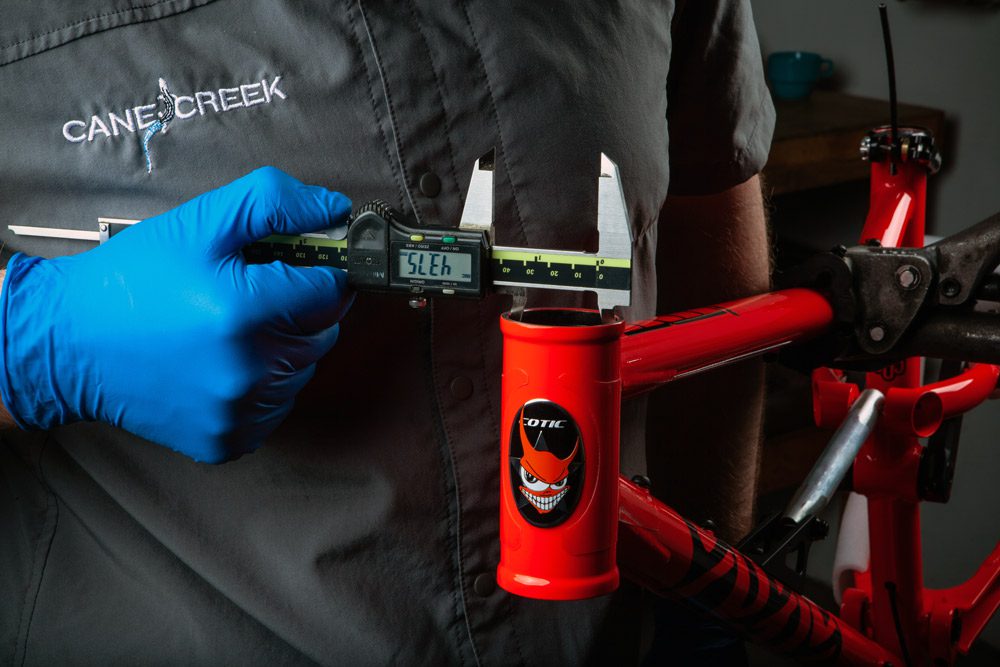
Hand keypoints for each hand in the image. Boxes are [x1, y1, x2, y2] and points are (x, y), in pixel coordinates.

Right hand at [0, 167, 352, 462]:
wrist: (68, 343)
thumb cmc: (134, 278)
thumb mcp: (199, 222)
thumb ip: (273, 204)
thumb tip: (335, 208)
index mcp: (243, 312)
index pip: (329, 291)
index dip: (318, 273)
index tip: (297, 268)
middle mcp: (247, 371)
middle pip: (321, 334)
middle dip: (299, 311)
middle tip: (255, 297)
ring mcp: (237, 413)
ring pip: (301, 373)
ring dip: (283, 350)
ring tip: (233, 332)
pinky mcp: (226, 441)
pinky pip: (275, 409)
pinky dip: (263, 388)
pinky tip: (223, 367)